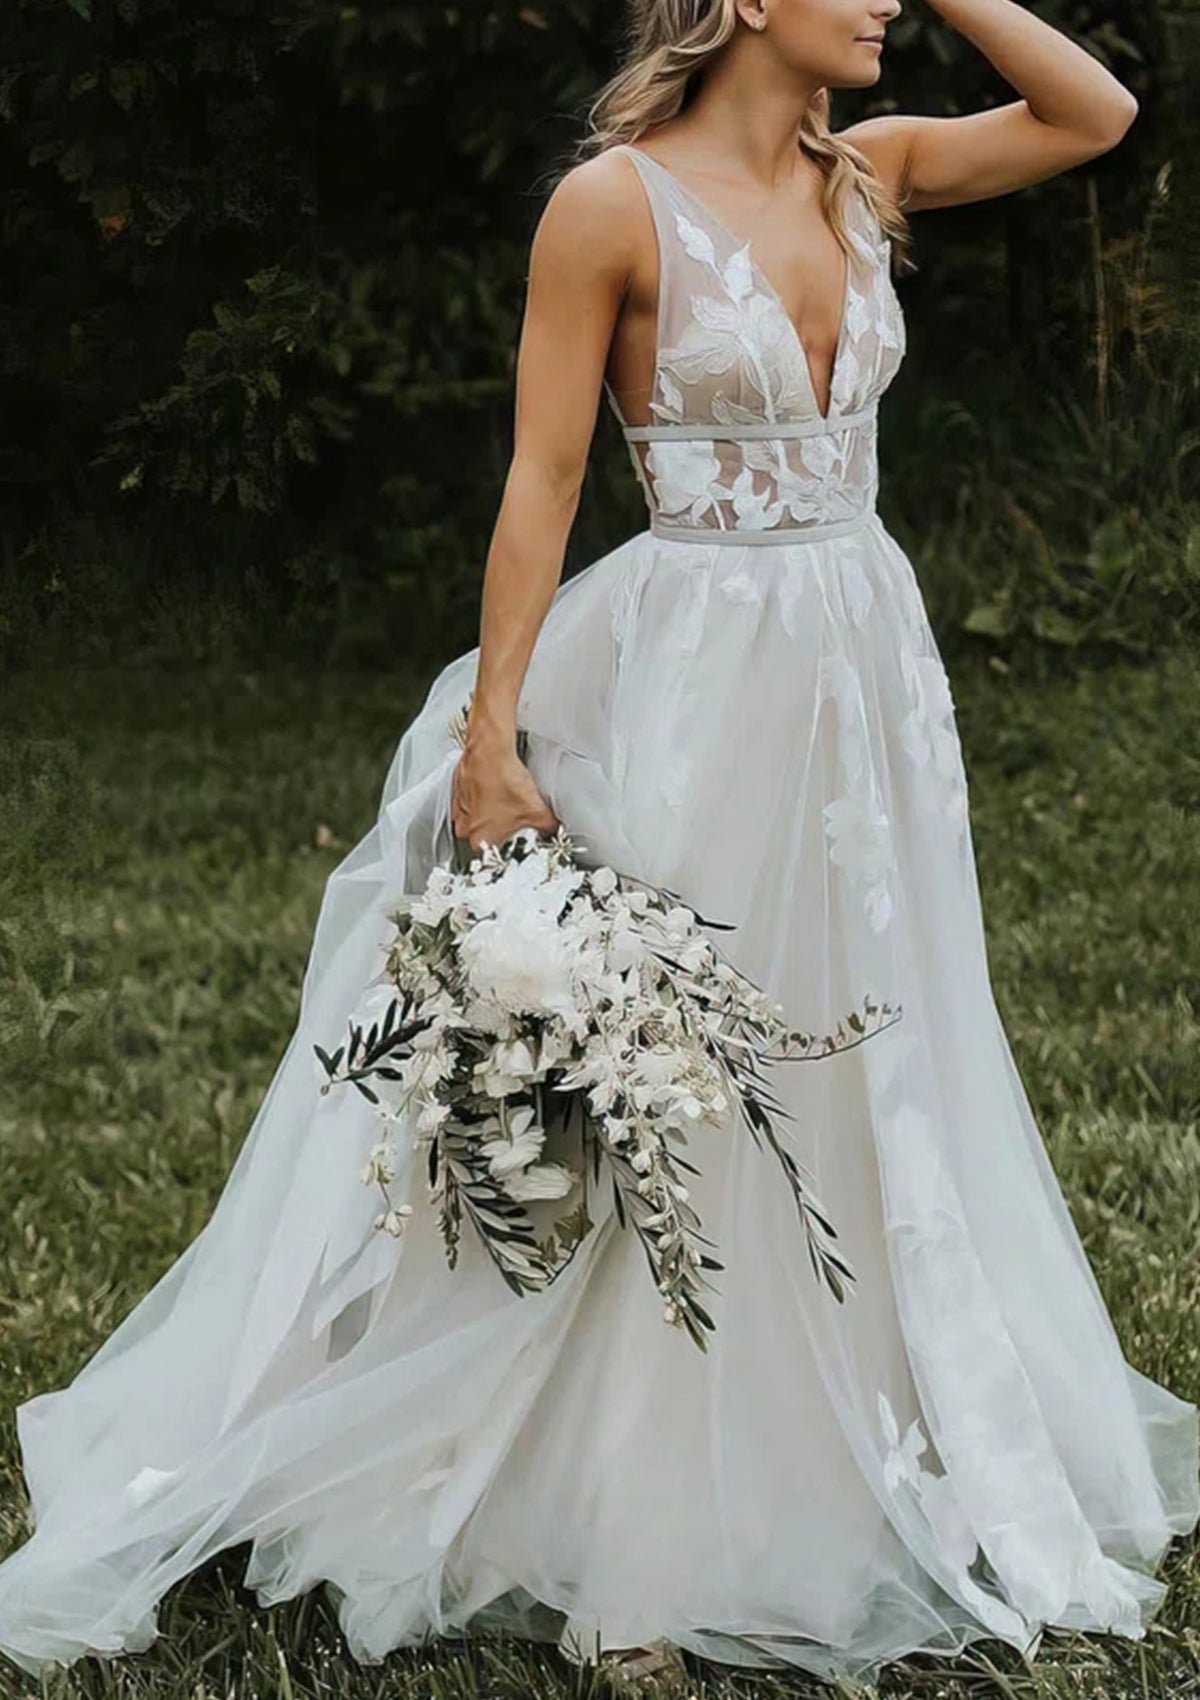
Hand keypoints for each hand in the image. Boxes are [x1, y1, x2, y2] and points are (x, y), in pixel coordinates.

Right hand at [451, 737, 559, 854]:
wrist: (490, 752)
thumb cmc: (503, 781)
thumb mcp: (537, 810)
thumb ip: (547, 826)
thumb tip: (552, 829)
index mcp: (480, 839)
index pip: (494, 855)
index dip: (509, 846)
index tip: (516, 839)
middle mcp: (464, 827)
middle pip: (484, 837)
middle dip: (499, 830)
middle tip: (514, 819)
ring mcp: (458, 807)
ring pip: (475, 818)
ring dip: (489, 813)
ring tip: (505, 801)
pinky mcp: (458, 790)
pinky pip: (470, 800)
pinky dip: (482, 797)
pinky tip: (496, 788)